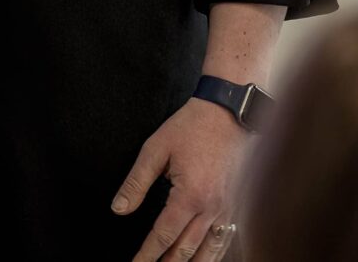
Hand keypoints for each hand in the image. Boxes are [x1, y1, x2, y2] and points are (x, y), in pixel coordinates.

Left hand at [114, 97, 248, 261]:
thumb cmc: (192, 125)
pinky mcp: (238, 203)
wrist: (229, 110)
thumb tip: (119, 208)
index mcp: (190, 196)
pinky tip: (205, 258)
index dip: (147, 255)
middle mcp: (212, 208)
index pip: (163, 236)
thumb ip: (136, 181)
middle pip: (186, 250)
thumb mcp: (156, 148)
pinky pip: (226, 238)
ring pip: (210, 251)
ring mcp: (228, 208)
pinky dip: (214, 254)